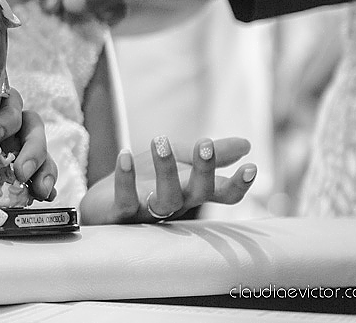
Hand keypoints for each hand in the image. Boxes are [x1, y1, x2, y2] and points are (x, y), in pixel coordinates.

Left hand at [79, 136, 256, 224]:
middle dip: (205, 171)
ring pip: (165, 200)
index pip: (222, 194)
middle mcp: (175, 204)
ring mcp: (148, 212)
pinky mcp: (120, 214)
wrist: (102, 201)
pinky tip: (124, 155)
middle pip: (198, 195)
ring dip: (166, 170)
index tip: (252, 167)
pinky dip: (125, 179)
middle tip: (205, 143)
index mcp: (191, 192)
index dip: (238, 185)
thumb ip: (210, 154)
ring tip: (160, 140)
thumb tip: (247, 144)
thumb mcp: (179, 161)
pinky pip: (125, 200)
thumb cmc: (146, 180)